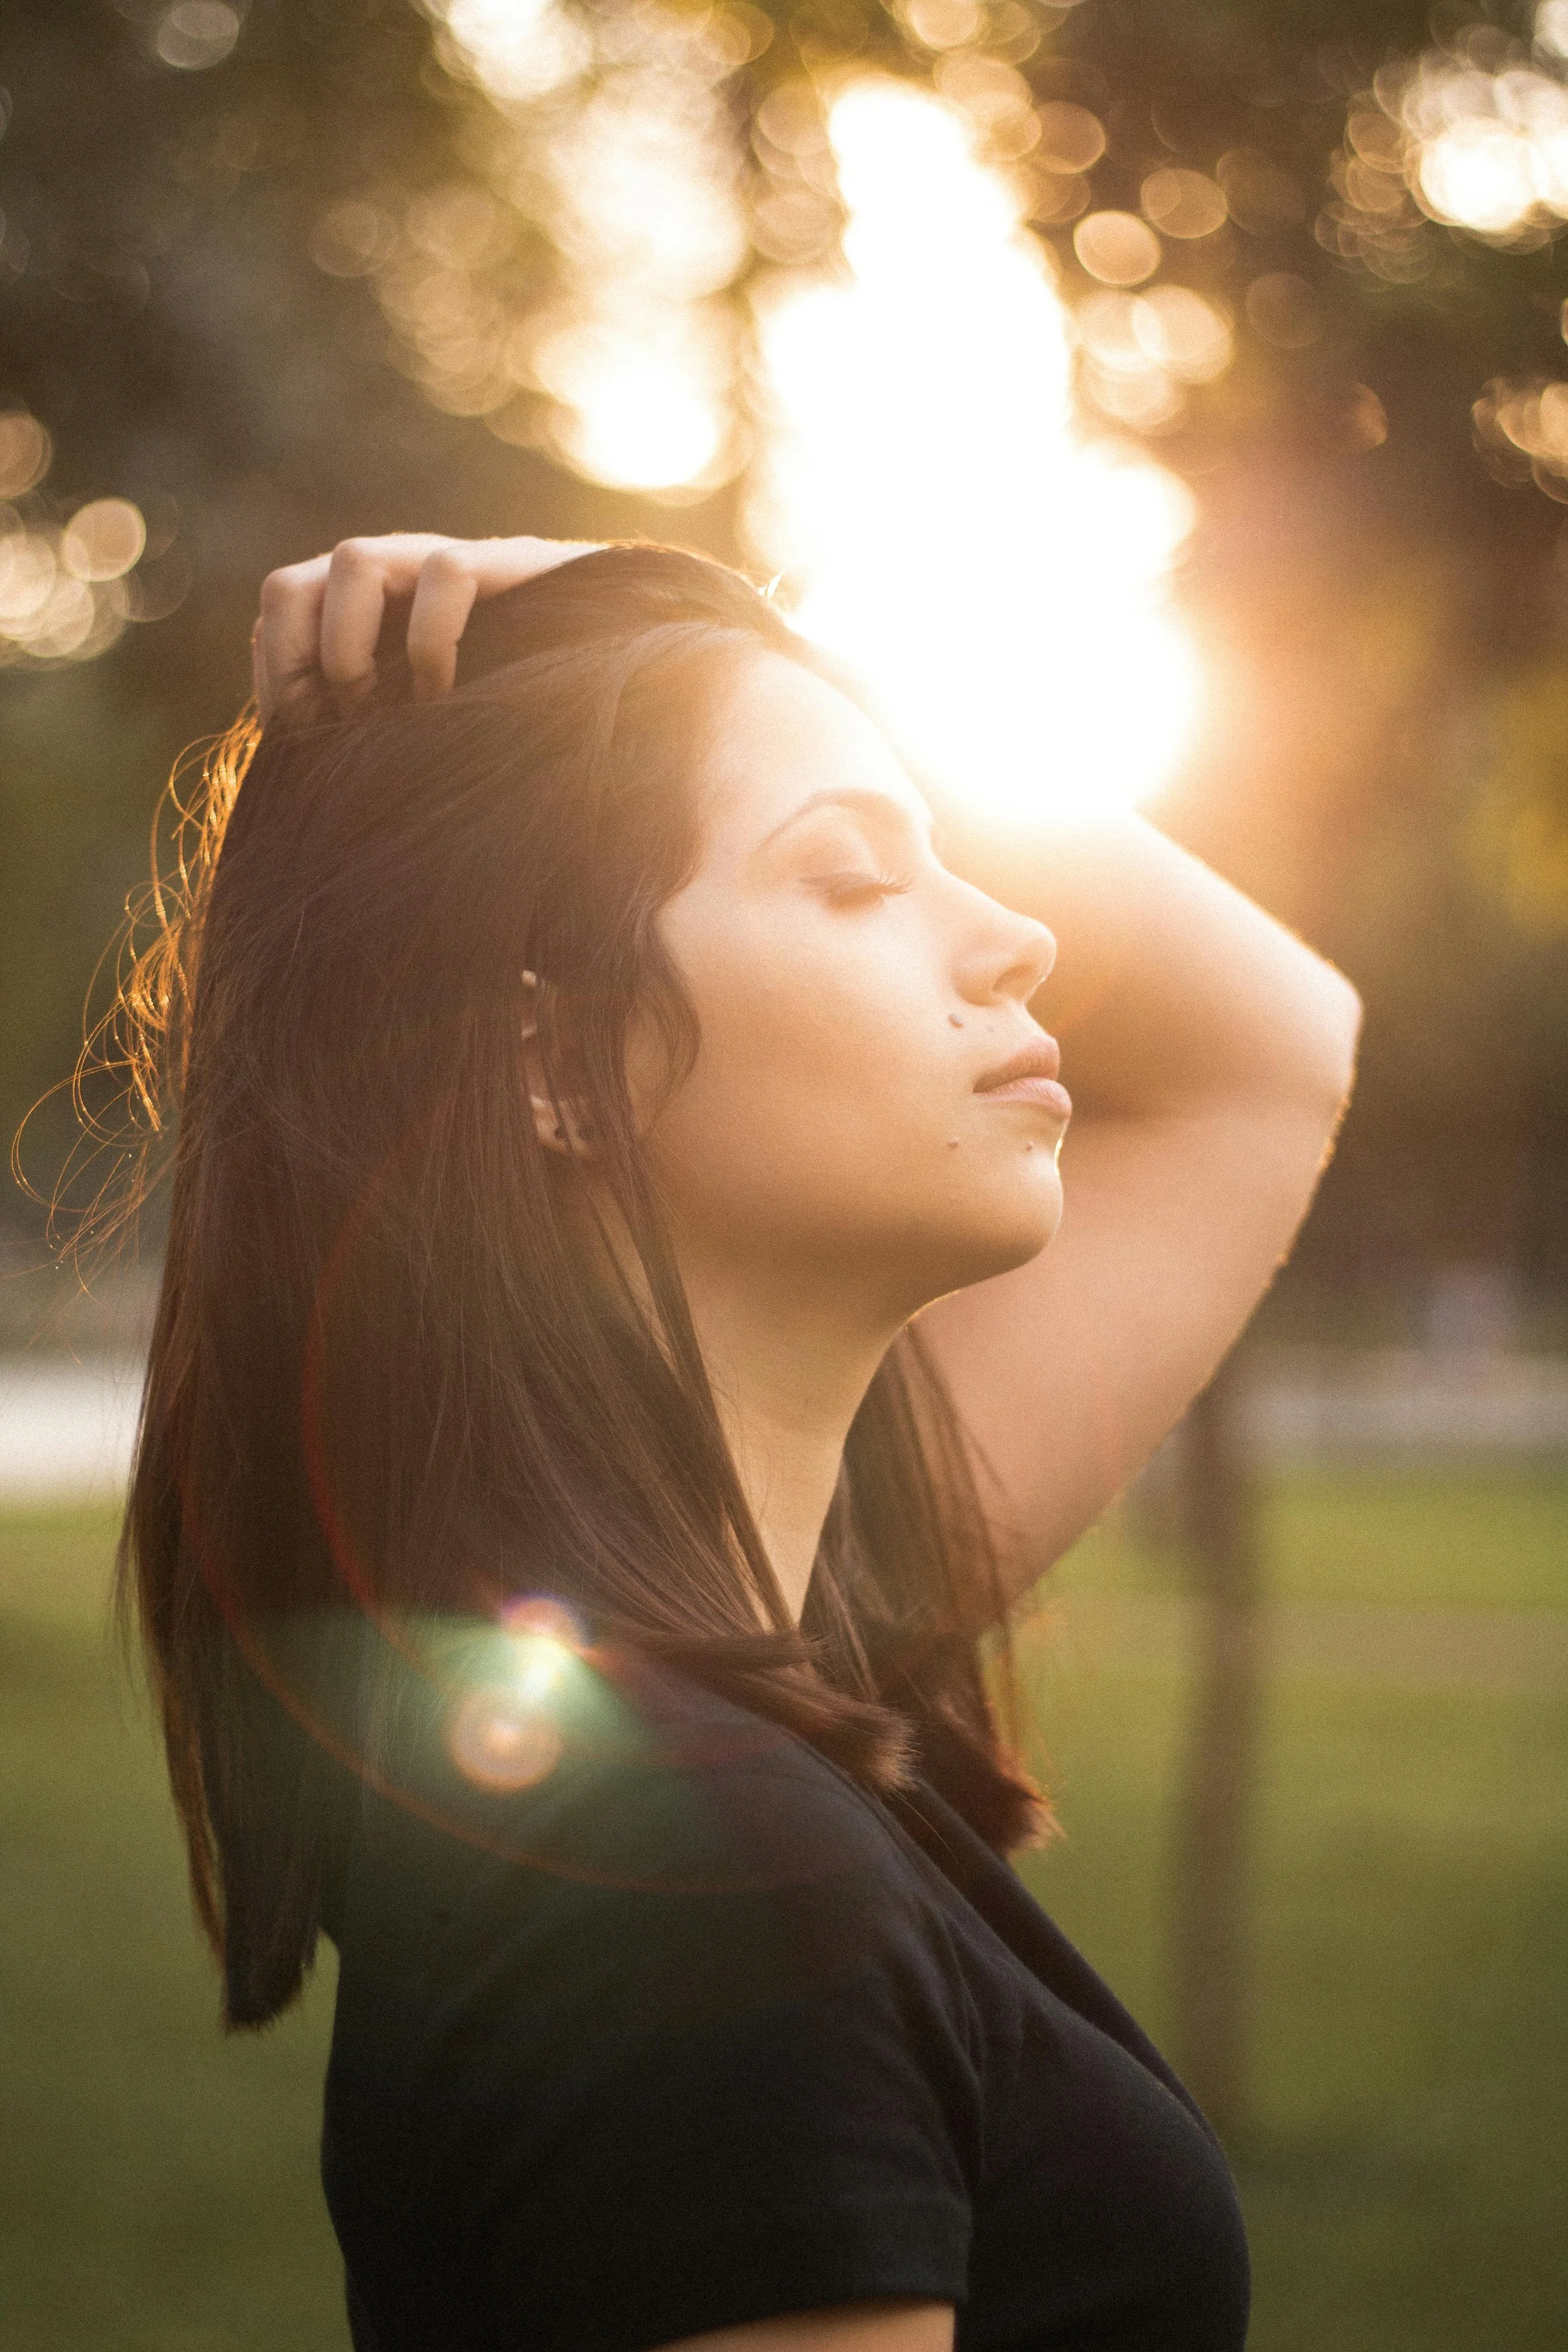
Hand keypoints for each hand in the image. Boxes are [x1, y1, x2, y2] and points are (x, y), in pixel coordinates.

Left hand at [251, 533, 604, 720]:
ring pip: (353, 558)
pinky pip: (444, 571)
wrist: (625, 664)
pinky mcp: (506, 562)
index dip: (276, 678)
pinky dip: (430, 639)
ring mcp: (443, 562)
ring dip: (351, 645)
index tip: (304, 742)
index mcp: (362, 608)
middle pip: (289, 584)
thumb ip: (370, 730)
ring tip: (386, 709)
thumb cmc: (517, 705)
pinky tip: (446, 694)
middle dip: (299, 662)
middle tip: (341, 723)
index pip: (278, 615)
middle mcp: (393, 575)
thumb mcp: (424, 725)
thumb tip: (301, 780)